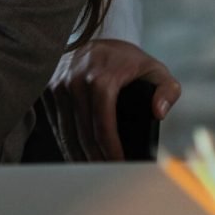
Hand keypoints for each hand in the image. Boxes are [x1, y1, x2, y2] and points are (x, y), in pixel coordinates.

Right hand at [48, 38, 181, 160]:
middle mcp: (74, 80)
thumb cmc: (127, 60)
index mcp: (100, 77)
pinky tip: (77, 154)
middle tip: (108, 174)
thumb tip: (159, 112)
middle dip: (95, 158)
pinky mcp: (47, 88)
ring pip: (65, 132)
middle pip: (82, 133)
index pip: (102, 125)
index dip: (110, 150)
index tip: (119, 165)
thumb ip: (167, 89)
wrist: (95, 39)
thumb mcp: (154, 69)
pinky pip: (55, 123)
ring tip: (93, 169)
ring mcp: (57, 84)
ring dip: (78, 154)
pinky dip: (66, 142)